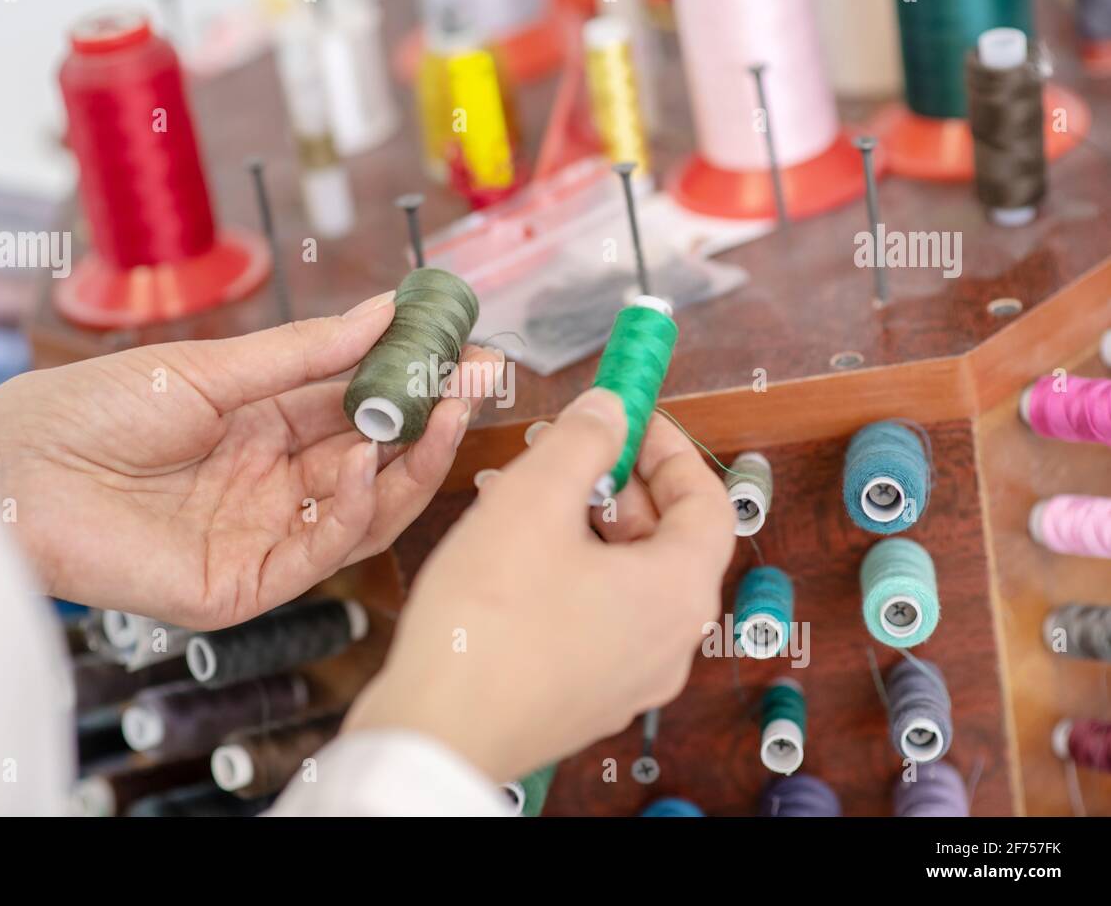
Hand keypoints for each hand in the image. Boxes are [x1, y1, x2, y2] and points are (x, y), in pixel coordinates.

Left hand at [0, 292, 499, 629]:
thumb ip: (304, 353)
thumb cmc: (90, 411)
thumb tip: (386, 310)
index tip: (465, 349)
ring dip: (408, 467)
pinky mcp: (242, 585)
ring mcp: (261, 536)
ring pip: (361, 512)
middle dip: (429, 422)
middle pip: (374, 461)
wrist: (12, 472)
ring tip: (440, 414)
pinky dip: (350, 511)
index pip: (358, 408)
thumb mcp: (212, 369)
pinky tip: (365, 463)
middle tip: (477, 381)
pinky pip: (318, 555)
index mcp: (264, 428)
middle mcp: (272, 484)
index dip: (412, 382)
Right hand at [343, 388, 735, 782]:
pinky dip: (574, 575)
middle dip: (620, 486)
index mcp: (676, 593)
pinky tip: (516, 558)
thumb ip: (581, 441)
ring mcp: (630, 678)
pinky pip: (601, 620)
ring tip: (529, 501)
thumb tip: (611, 410)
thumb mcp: (533, 502)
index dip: (669, 450)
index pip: (706, 502)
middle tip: (571, 453)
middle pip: (668, 542)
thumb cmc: (485, 629)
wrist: (436, 732)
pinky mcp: (588, 697)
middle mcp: (669, 643)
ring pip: (629, 581)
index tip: (632, 419)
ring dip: (590, 529)